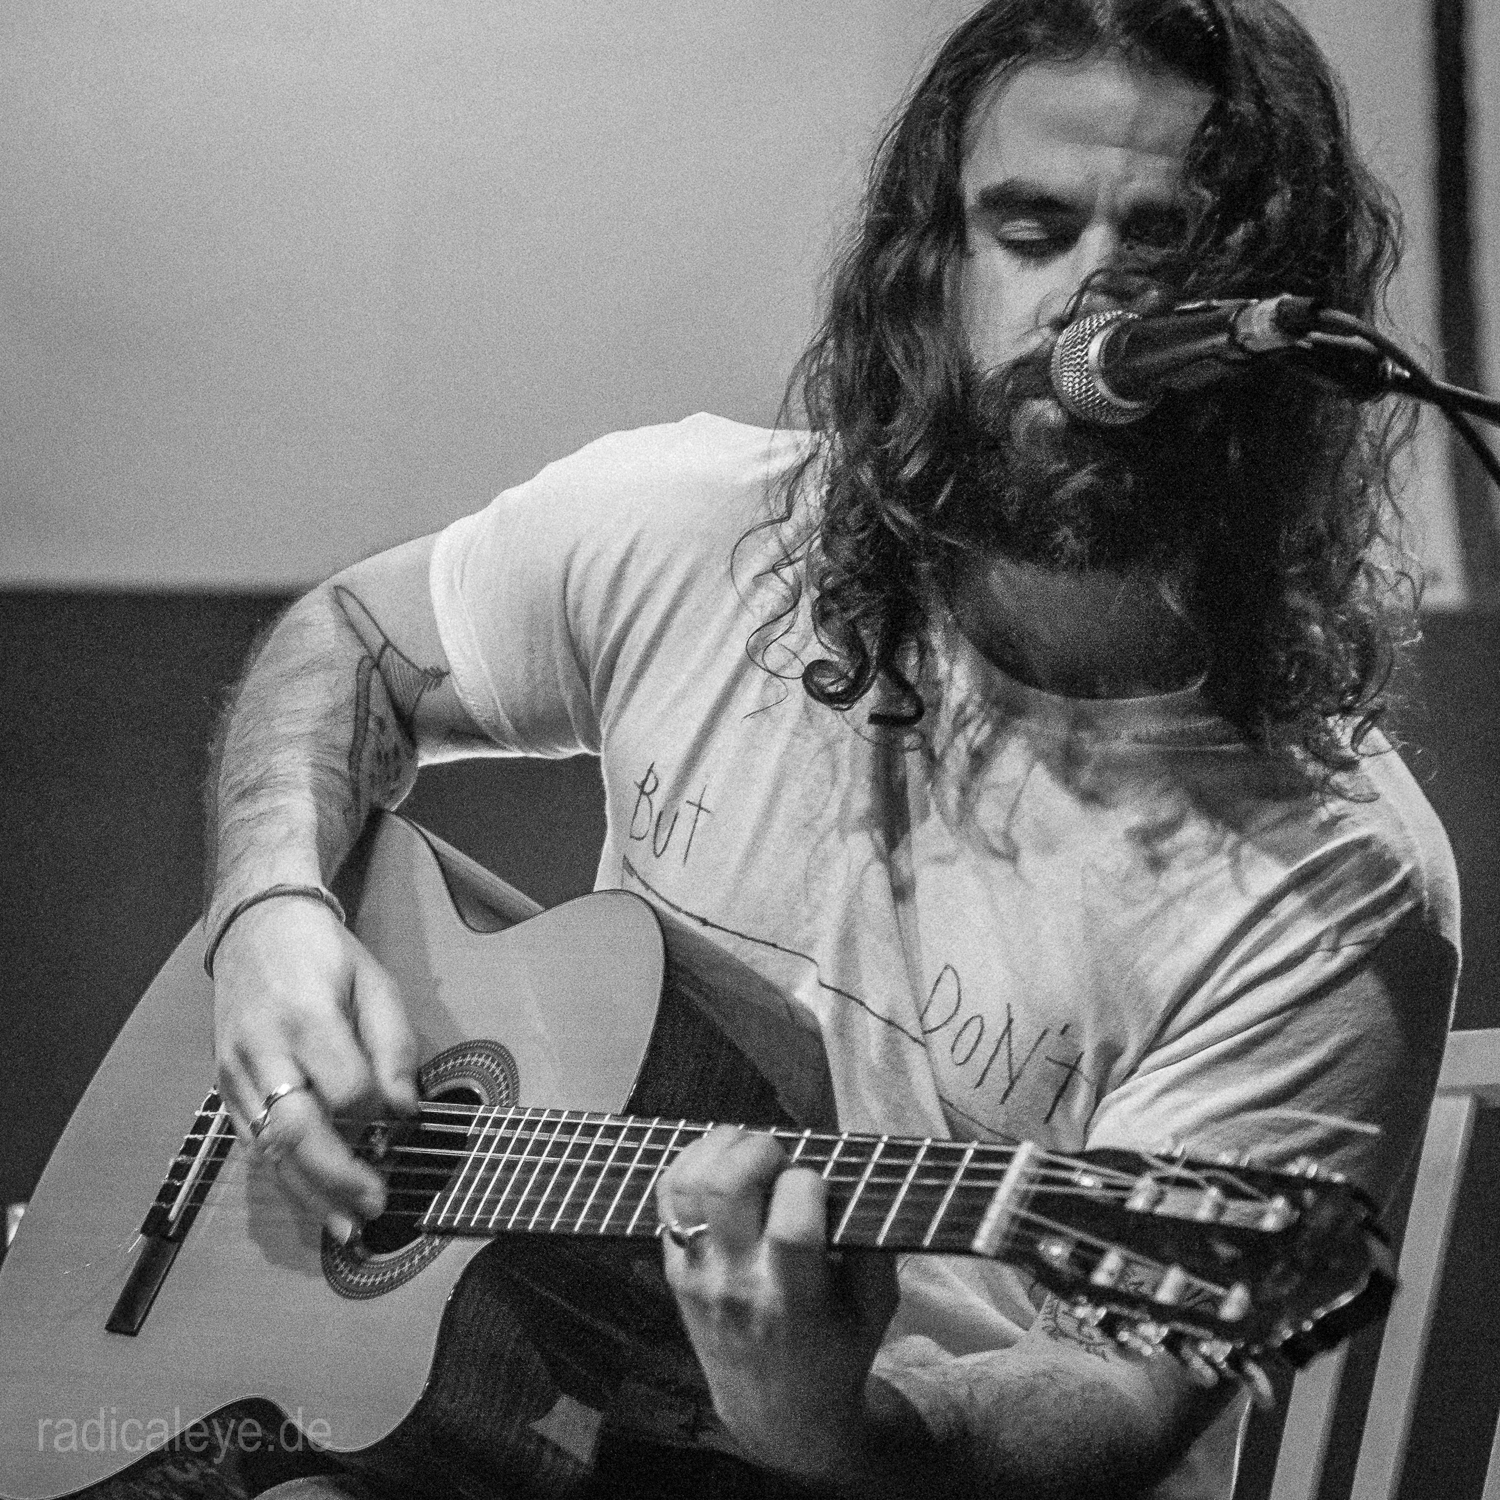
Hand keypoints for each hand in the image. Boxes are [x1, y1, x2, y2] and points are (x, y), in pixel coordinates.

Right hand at [211, 896, 418, 1239]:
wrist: (256, 928)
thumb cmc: (327, 956)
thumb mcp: (377, 983)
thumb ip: (394, 1046)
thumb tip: (403, 1111)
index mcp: (305, 1017)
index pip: (345, 1088)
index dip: (377, 1113)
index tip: (402, 1121)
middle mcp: (261, 1050)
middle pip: (296, 1130)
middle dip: (338, 1177)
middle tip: (377, 1205)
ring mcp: (234, 1073)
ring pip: (267, 1149)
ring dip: (308, 1194)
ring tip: (348, 1227)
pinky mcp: (222, 1088)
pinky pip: (251, 1143)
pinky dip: (284, 1177)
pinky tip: (314, 1201)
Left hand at [657, 1127, 898, 1485]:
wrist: (777, 1413)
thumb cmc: (837, 1351)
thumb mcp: (874, 1310)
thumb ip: (873, 1248)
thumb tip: (855, 1185)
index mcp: (794, 1301)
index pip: (791, 1226)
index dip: (808, 1183)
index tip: (819, 1183)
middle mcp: (737, 1285)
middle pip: (726, 1188)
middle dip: (759, 1149)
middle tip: (781, 1158)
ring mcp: (698, 1276)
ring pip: (688, 1185)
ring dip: (720, 1147)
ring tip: (749, 1149)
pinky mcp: (676, 1270)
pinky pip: (666, 1200)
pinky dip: (690, 1163)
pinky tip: (720, 1159)